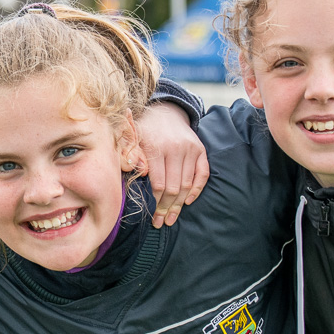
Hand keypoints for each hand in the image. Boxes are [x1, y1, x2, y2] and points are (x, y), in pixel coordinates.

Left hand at [135, 102, 209, 226]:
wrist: (165, 111)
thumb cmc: (144, 130)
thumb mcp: (131, 138)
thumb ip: (130, 154)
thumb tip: (138, 173)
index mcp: (157, 147)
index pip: (159, 183)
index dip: (156, 202)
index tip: (152, 216)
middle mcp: (176, 148)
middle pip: (174, 187)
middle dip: (167, 208)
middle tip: (162, 222)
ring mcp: (191, 149)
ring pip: (188, 184)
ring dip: (180, 204)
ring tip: (172, 218)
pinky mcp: (201, 150)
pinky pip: (203, 174)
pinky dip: (197, 189)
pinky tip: (189, 201)